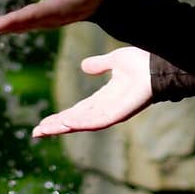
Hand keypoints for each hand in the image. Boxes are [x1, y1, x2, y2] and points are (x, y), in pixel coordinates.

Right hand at [31, 46, 152, 137]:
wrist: (158, 64)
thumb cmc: (142, 62)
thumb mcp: (114, 61)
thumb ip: (99, 65)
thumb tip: (83, 66)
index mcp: (103, 98)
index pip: (76, 111)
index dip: (60, 117)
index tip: (42, 123)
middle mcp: (106, 108)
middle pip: (75, 120)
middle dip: (56, 126)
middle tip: (36, 132)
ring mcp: (112, 112)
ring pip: (83, 123)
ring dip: (64, 126)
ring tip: (45, 130)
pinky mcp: (120, 113)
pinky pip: (98, 121)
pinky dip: (82, 123)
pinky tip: (68, 123)